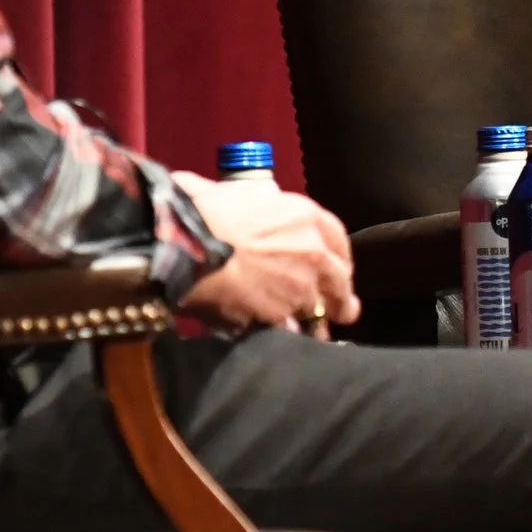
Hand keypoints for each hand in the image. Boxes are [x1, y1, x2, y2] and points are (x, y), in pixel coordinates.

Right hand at [172, 171, 360, 336]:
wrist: (190, 244)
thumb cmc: (206, 212)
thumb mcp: (237, 194)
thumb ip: (249, 201)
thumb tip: (223, 195)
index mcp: (307, 218)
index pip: (338, 241)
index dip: (338, 258)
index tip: (336, 269)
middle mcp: (314, 251)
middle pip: (340, 280)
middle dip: (341, 297)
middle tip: (341, 309)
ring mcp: (301, 285)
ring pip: (319, 309)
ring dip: (314, 320)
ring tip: (311, 332)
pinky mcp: (281, 313)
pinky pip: (293, 329)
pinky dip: (288, 334)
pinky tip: (282, 338)